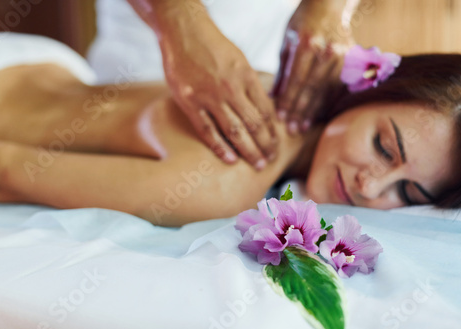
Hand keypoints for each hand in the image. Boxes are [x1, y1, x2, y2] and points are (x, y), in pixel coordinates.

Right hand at [158, 13, 277, 169]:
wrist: (183, 32)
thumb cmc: (213, 47)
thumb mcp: (240, 61)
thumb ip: (250, 85)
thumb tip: (264, 109)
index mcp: (246, 77)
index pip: (266, 111)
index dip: (273, 131)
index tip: (277, 144)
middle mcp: (231, 88)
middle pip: (254, 124)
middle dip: (266, 145)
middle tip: (271, 160)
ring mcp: (210, 97)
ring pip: (235, 131)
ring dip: (249, 150)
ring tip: (257, 164)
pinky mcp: (190, 102)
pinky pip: (207, 130)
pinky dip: (220, 147)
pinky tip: (230, 160)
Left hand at [272, 0, 355, 134]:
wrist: (329, 5)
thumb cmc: (302, 24)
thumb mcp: (287, 42)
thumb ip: (281, 71)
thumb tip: (271, 97)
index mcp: (307, 44)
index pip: (296, 80)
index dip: (288, 101)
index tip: (280, 118)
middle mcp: (327, 51)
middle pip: (312, 88)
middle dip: (300, 111)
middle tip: (291, 129)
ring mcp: (343, 56)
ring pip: (327, 90)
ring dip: (314, 111)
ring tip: (302, 126)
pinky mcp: (353, 61)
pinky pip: (339, 87)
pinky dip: (327, 102)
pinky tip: (318, 115)